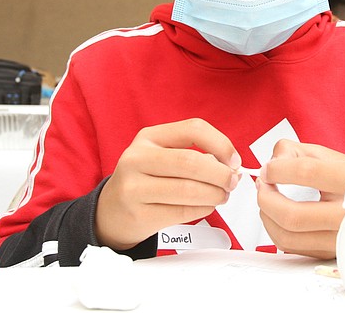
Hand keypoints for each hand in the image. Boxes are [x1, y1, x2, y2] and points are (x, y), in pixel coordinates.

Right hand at [96, 118, 240, 249]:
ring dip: (215, 194)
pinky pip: (182, 212)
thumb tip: (230, 164)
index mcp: (148, 137)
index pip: (193, 129)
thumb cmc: (145, 180)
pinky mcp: (139, 215)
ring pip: (188, 189)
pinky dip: (203, 209)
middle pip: (191, 161)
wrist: (111, 212)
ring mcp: (134, 187)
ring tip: (221, 196)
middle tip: (232, 182)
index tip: (234, 160)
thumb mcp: (161, 155)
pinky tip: (207, 206)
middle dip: (220, 174)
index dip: (221, 144)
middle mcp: (137, 158)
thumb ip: (193, 153)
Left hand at [256, 139, 344, 258]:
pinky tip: (276, 214)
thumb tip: (269, 165)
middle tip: (263, 185)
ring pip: (287, 236)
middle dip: (266, 197)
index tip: (268, 169)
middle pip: (293, 215)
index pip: (306, 173)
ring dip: (267, 215)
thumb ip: (294, 152)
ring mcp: (339, 239)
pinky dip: (275, 228)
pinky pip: (289, 246)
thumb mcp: (329, 156)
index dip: (277, 169)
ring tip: (268, 199)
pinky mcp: (328, 253)